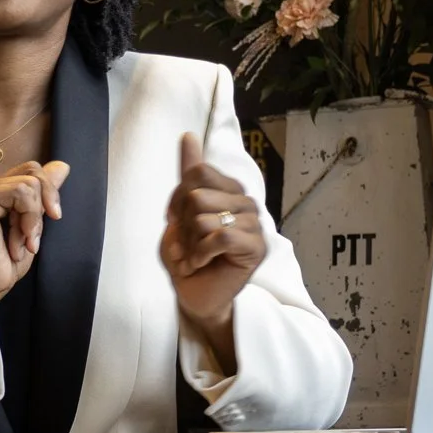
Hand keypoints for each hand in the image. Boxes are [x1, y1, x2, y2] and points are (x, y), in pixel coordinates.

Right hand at [0, 160, 70, 329]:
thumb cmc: (4, 262)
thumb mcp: (34, 223)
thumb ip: (43, 195)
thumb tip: (62, 167)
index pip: (33, 171)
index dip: (49, 193)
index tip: (52, 218)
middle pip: (33, 171)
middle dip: (44, 206)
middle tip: (32, 237)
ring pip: (30, 183)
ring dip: (33, 219)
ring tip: (21, 242)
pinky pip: (20, 191)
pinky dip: (27, 218)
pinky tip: (15, 241)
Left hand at [161, 133, 264, 358]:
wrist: (195, 297)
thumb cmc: (187, 257)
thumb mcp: (179, 213)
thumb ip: (188, 174)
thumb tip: (188, 135)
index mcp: (229, 190)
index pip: (198, 173)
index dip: (177, 199)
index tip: (176, 222)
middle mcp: (245, 202)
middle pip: (197, 195)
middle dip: (182, 226)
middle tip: (187, 247)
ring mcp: (254, 224)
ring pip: (205, 217)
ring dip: (189, 244)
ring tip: (193, 258)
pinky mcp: (256, 248)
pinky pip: (220, 237)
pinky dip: (200, 253)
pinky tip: (200, 264)